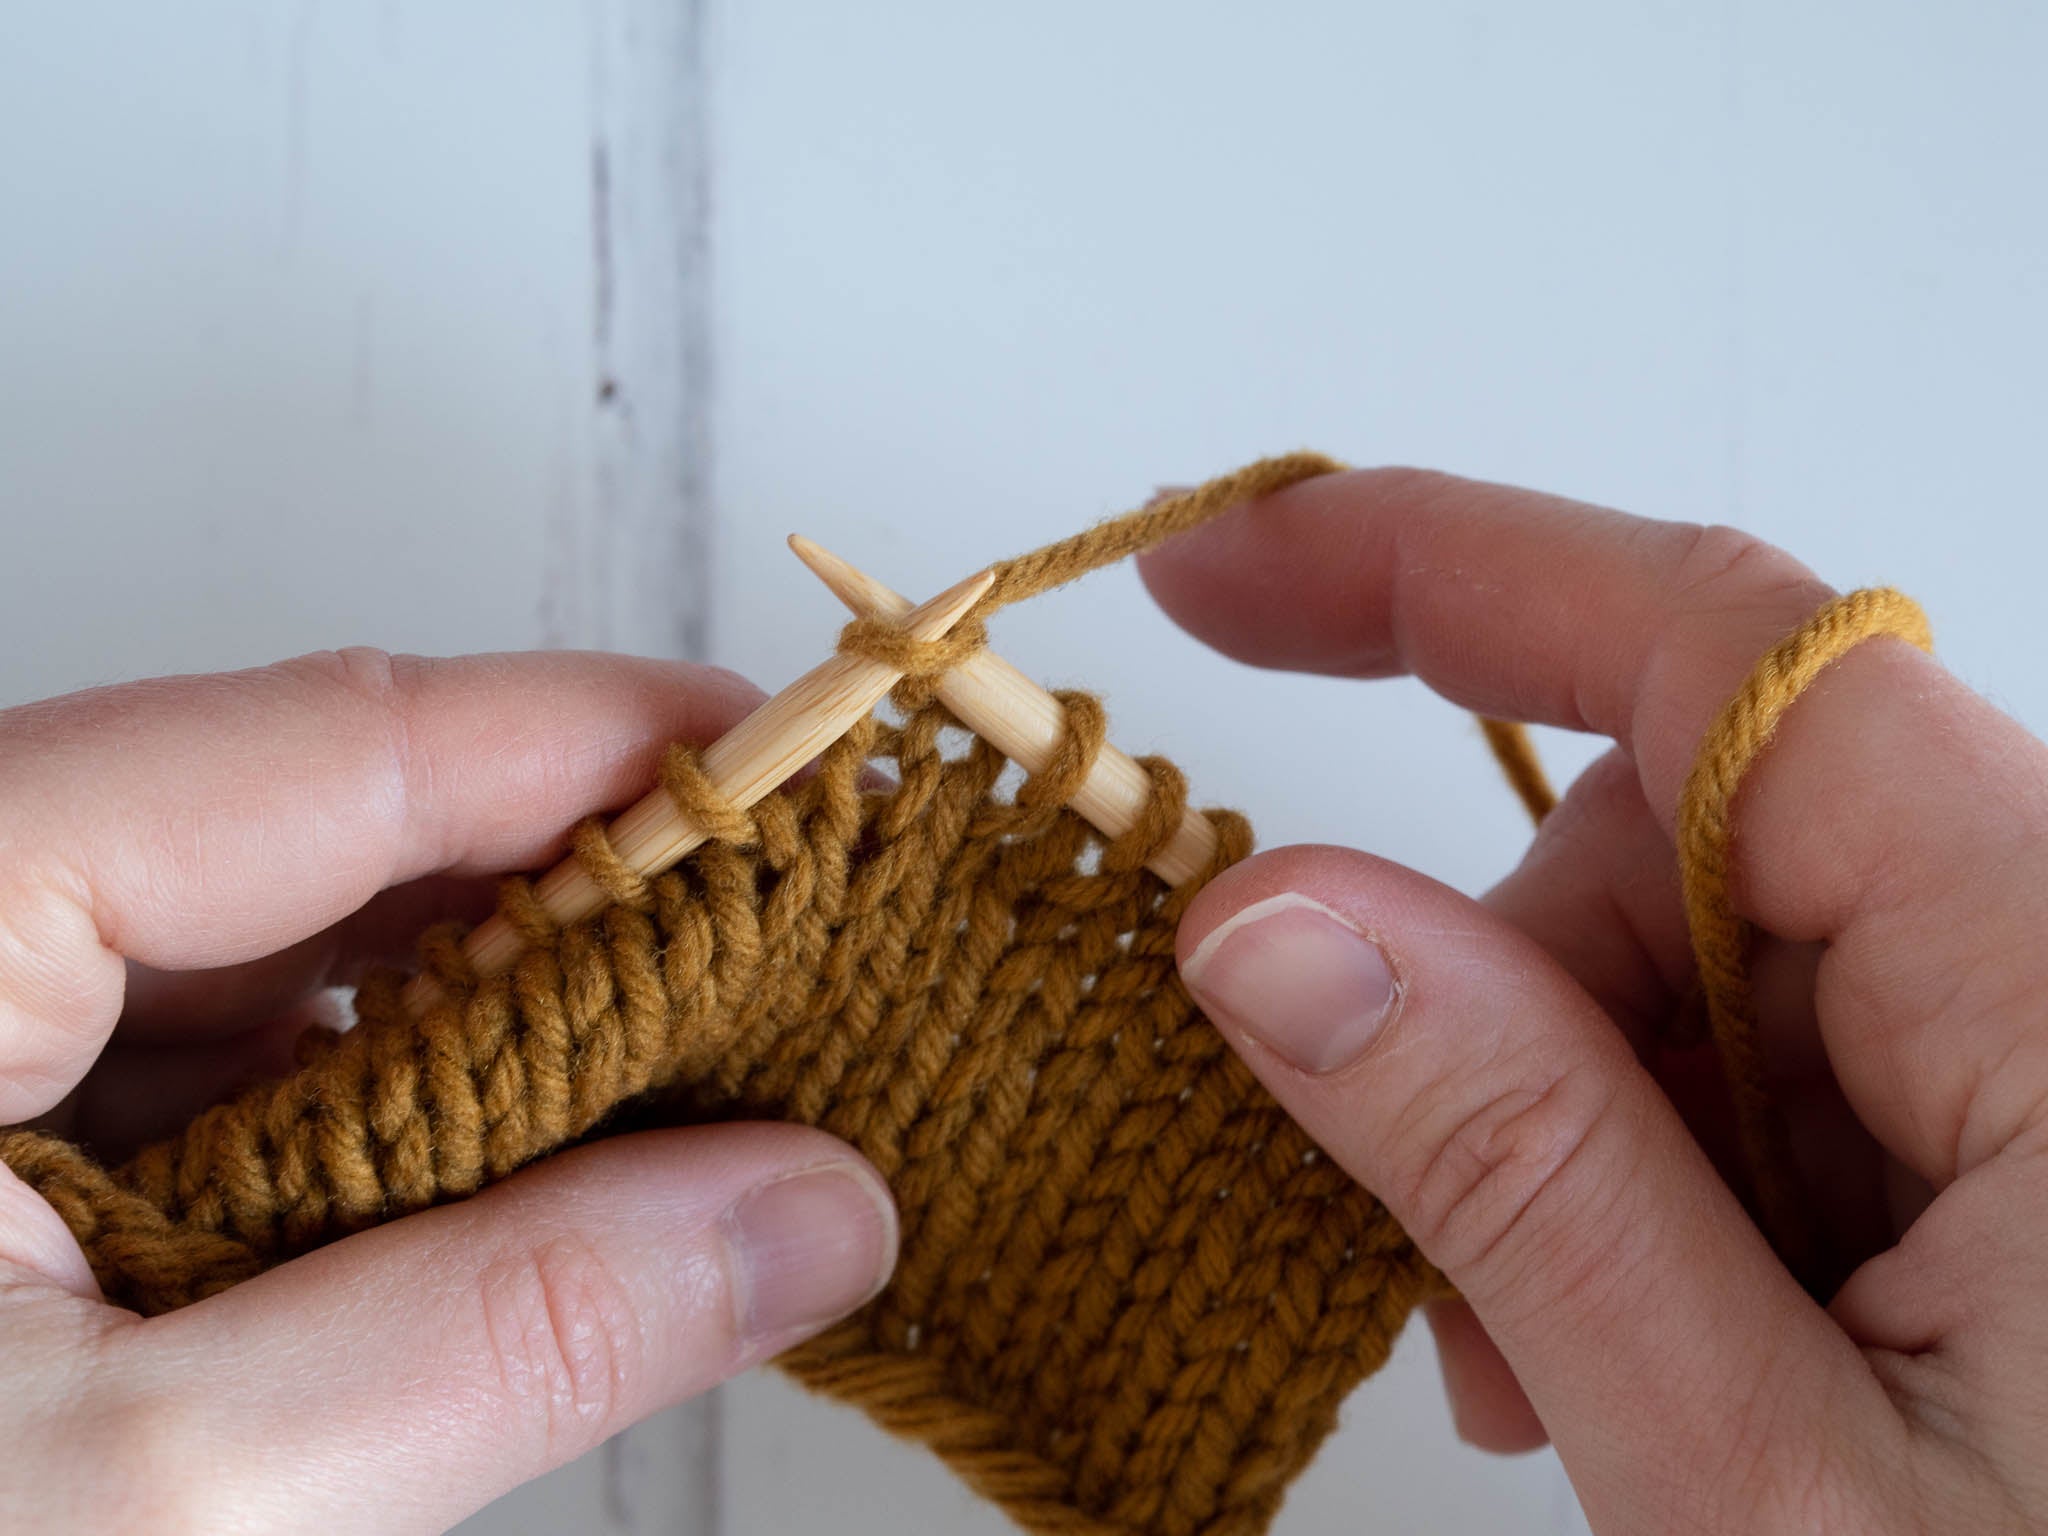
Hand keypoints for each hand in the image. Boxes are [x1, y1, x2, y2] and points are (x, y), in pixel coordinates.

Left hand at [0, 649, 897, 1532]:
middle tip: (804, 953)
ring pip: (287, 943)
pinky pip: (231, 1057)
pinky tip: (524, 1171)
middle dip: (581, 890)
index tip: (813, 762)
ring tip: (704, 1077)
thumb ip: (506, 1335)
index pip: (336, 745)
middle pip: (322, 818)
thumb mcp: (151, 1504)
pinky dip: (396, 1106)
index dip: (606, 741)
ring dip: (501, 1011)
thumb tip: (808, 1214)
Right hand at [1142, 469, 2047, 1532]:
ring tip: (1561, 1368)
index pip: (1722, 645)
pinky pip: (1791, 1066)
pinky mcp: (2036, 1128)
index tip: (1222, 571)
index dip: (1438, 560)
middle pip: (1692, 829)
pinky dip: (1667, 1179)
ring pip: (1720, 963)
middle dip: (1506, 996)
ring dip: (1581, 1125)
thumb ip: (1517, 1168)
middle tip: (1432, 1250)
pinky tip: (1668, 1350)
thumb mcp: (1763, 1479)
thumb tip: (1269, 921)